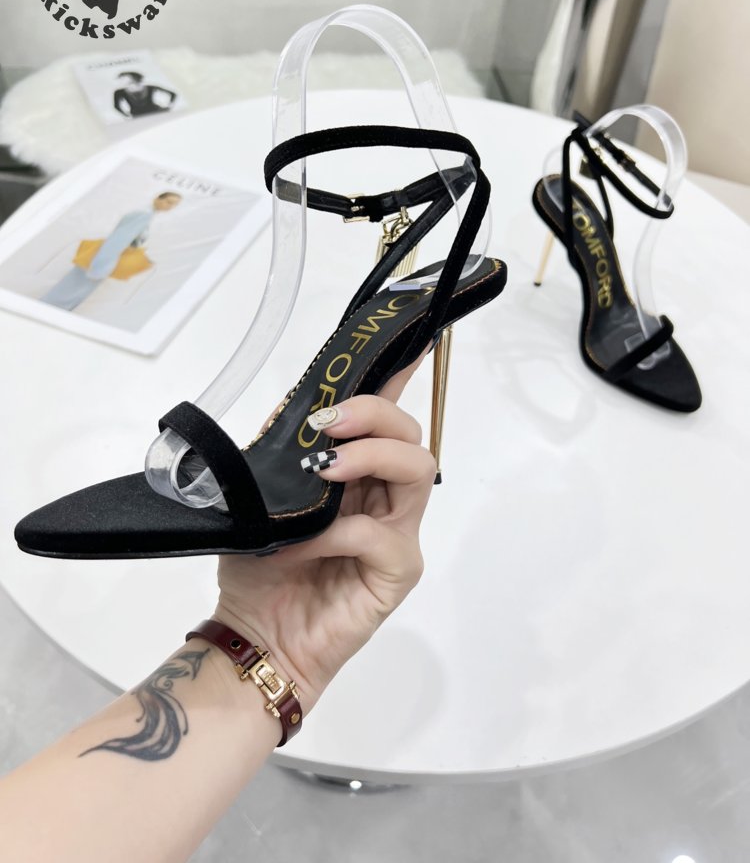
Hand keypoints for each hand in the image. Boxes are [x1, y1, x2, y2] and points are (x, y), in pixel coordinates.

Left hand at [214, 355, 434, 711]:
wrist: (256, 636)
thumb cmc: (260, 569)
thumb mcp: (259, 497)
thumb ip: (281, 452)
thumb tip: (297, 407)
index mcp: (356, 474)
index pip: (385, 417)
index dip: (400, 376)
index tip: (410, 341)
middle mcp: (384, 497)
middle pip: (411, 434)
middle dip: (374, 414)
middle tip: (329, 425)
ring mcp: (397, 534)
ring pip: (416, 471)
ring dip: (371, 457)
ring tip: (326, 469)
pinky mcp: (397, 573)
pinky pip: (382, 536)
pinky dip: (339, 533)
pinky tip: (303, 545)